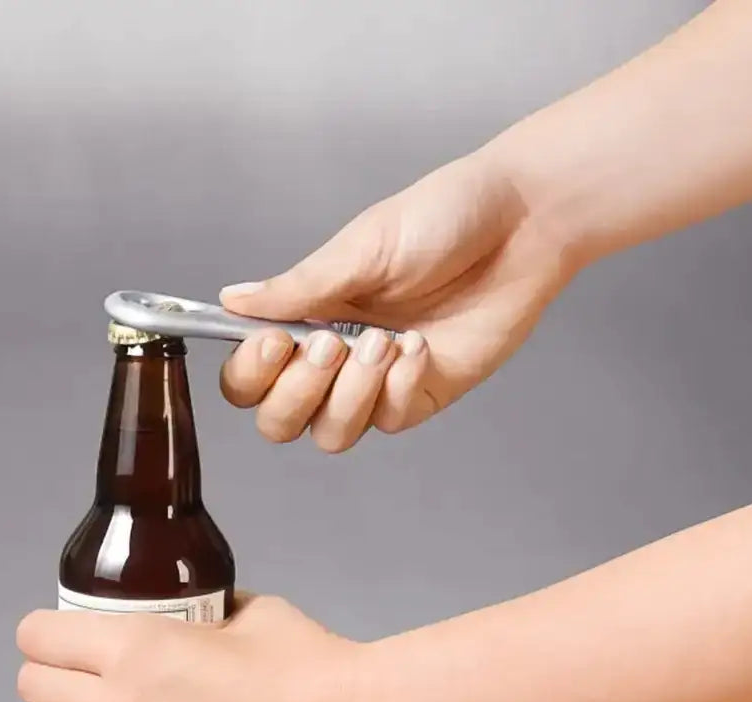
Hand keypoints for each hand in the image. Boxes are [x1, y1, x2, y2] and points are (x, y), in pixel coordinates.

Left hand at [16, 595, 380, 701]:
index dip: (46, 626)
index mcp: (137, 649)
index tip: (61, 626)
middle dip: (49, 667)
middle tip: (77, 663)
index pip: (40, 636)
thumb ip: (199, 612)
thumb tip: (188, 614)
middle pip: (33, 686)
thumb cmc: (306, 669)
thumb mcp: (247, 611)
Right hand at [218, 147, 574, 452]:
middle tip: (329, 346)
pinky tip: (420, 346)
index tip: (274, 343)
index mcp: (308, 315)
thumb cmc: (442, 218)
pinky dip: (398, 387)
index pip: (251, 375)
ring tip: (382, 343)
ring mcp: (377, 383)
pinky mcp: (421, 395)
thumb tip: (231, 301)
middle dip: (296, 393)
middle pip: (280, 420)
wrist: (520, 224)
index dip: (249, 374)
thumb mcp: (361, 246)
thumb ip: (297, 287)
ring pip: (331, 433)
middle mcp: (335, 357)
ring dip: (349, 394)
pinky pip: (388, 420)